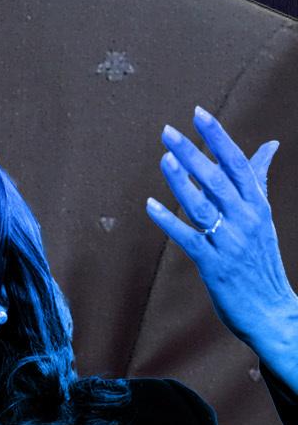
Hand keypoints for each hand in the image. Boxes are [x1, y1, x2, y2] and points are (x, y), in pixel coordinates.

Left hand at [145, 108, 297, 382]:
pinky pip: (189, 238)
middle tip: (168, 131)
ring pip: (203, 206)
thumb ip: (258, 180)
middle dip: (193, 154)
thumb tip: (270, 145)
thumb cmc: (262, 259)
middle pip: (218, 181)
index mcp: (257, 206)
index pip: (239, 165)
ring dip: (182, 182)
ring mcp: (230, 242)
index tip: (198, 114)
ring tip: (164, 159)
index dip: (218, 138)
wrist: (272, 311)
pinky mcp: (214, 264)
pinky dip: (169, 222)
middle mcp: (246, 220)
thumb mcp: (263, 216)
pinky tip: (151, 206)